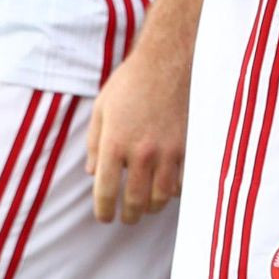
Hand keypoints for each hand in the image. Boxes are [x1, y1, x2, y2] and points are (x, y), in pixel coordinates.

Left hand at [84, 40, 186, 222]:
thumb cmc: (130, 82)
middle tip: (127, 217)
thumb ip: (93, 143)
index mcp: (114, 143)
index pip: (106, 192)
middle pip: (134, 201)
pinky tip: (169, 188)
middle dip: (128, 215)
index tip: (105, 217)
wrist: (168, 61)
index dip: (104, 211)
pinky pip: (183, 182)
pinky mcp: (187, 146)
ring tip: (147, 206)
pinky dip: (176, 191)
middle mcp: (140, 152)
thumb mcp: (101, 108)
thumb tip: (92, 172)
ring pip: (161, 197)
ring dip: (152, 207)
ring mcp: (167, 151)